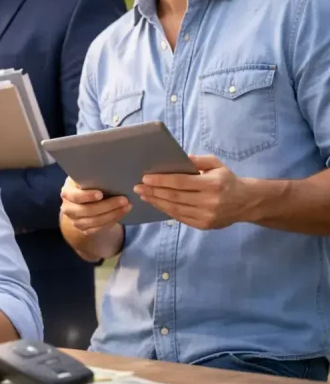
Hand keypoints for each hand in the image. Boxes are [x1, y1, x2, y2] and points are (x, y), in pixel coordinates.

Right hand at [60, 176, 130, 235]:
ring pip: (94, 222)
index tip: (101, 194)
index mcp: (67, 193)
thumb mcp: (86, 178)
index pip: (75, 196)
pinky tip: (120, 214)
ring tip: (127, 207)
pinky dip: (111, 222)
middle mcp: (68, 208)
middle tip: (124, 200)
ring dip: (113, 215)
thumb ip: (92, 176)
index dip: (87, 196)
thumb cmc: (88, 184)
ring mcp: (75, 221)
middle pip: (87, 211)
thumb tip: (108, 168)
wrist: (85, 200)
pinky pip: (98, 230)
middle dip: (108, 206)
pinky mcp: (84, 230)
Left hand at [135, 155, 258, 229]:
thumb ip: (199, 160)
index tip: (145, 178)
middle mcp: (210, 202)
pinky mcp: (204, 225)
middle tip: (138, 187)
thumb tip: (180, 158)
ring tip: (144, 196)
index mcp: (213, 184)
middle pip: (175, 197)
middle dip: (154, 192)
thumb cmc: (226, 180)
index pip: (181, 182)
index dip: (162, 181)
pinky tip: (157, 204)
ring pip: (175, 209)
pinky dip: (166, 210)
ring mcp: (207, 216)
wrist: (246, 202)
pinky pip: (180, 218)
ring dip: (157, 202)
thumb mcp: (216, 164)